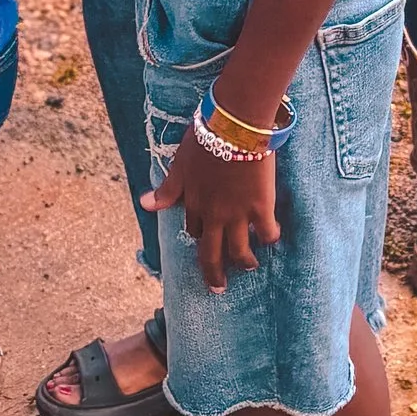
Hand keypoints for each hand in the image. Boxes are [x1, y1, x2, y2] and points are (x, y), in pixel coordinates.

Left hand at [144, 126, 279, 293]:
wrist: (235, 127)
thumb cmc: (205, 139)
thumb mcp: (180, 164)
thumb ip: (167, 189)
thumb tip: (144, 204)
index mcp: (193, 203)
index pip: (194, 230)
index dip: (200, 236)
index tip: (205, 242)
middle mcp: (214, 215)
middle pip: (212, 253)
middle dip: (214, 274)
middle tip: (218, 288)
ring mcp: (238, 214)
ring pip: (239, 250)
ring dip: (244, 262)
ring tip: (249, 266)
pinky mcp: (261, 208)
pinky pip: (267, 232)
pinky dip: (270, 238)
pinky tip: (272, 239)